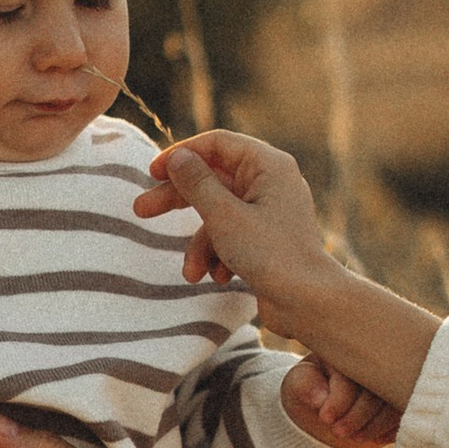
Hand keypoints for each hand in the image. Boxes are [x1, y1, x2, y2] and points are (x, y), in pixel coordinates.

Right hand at [132, 129, 329, 297]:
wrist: (308, 303)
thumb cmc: (271, 255)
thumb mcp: (224, 216)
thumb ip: (196, 183)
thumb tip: (179, 157)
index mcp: (268, 165)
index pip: (216, 144)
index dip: (181, 155)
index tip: (152, 173)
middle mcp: (271, 182)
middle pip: (212, 180)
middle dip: (177, 201)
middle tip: (140, 211)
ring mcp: (270, 211)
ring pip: (218, 215)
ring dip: (200, 245)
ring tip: (191, 272)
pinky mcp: (267, 239)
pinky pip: (231, 236)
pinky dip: (219, 256)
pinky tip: (219, 278)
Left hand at [282, 356, 402, 447]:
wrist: (327, 409)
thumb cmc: (309, 390)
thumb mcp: (298, 384)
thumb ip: (304, 385)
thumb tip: (320, 398)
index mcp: (349, 345)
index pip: (353, 371)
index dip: (340, 399)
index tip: (325, 418)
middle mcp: (378, 356)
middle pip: (380, 385)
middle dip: (359, 415)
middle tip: (338, 432)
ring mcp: (395, 376)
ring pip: (397, 401)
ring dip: (375, 425)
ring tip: (352, 437)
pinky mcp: (404, 397)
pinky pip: (407, 414)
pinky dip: (391, 430)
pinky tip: (373, 436)